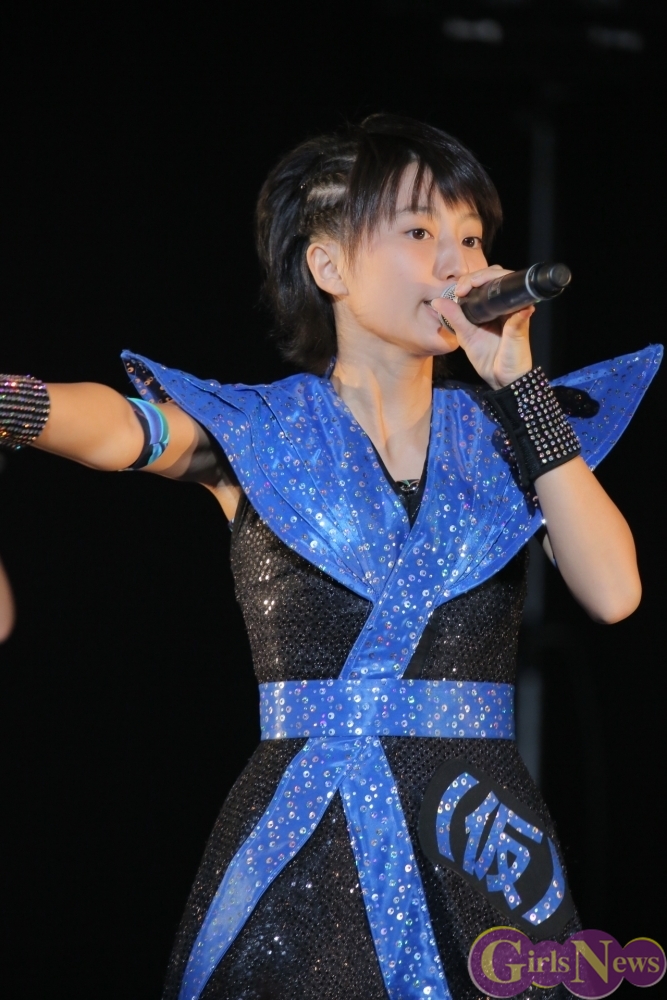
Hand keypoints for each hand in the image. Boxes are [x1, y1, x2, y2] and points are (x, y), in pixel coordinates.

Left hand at [431, 265, 533, 388]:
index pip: (484, 282)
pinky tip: (498, 295)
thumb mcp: (466, 337)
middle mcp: (504, 306)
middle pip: (496, 277)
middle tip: (464, 287)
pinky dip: (513, 298)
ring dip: (491, 278)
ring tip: (475, 284)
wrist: (502, 379)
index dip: (470, 279)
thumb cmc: (487, 358)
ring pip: (508, 283)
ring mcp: (515, 312)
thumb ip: (454, 318)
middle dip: (479, 275)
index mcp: (490, 308)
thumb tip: (437, 301)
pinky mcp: (521, 322)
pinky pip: (521, 307)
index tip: (458, 291)